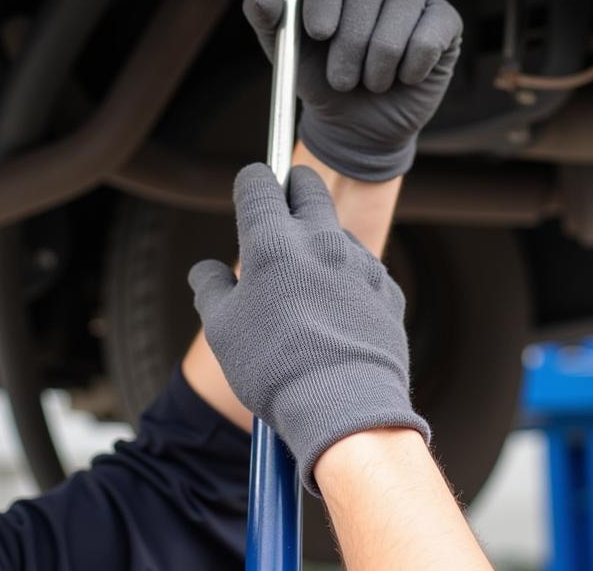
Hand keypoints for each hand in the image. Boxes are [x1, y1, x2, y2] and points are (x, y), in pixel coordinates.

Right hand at [188, 162, 428, 493]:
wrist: (346, 409)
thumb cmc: (275, 369)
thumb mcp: (221, 329)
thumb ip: (210, 288)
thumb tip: (205, 271)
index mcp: (271, 241)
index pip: (258, 182)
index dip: (250, 183)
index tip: (248, 191)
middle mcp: (319, 240)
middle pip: (307, 186)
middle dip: (292, 187)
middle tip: (282, 205)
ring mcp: (359, 261)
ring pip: (337, 229)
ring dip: (320, 238)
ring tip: (306, 280)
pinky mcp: (386, 288)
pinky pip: (363, 268)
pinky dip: (348, 276)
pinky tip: (335, 311)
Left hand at [244, 0, 461, 180]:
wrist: (357, 121)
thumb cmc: (320, 76)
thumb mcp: (285, 52)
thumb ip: (268, 19)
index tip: (318, 33)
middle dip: (351, 38)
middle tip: (340, 78)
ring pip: (401, 8)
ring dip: (378, 60)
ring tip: (368, 82)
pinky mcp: (445, 20)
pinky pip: (430, 35)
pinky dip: (410, 67)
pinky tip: (401, 77)